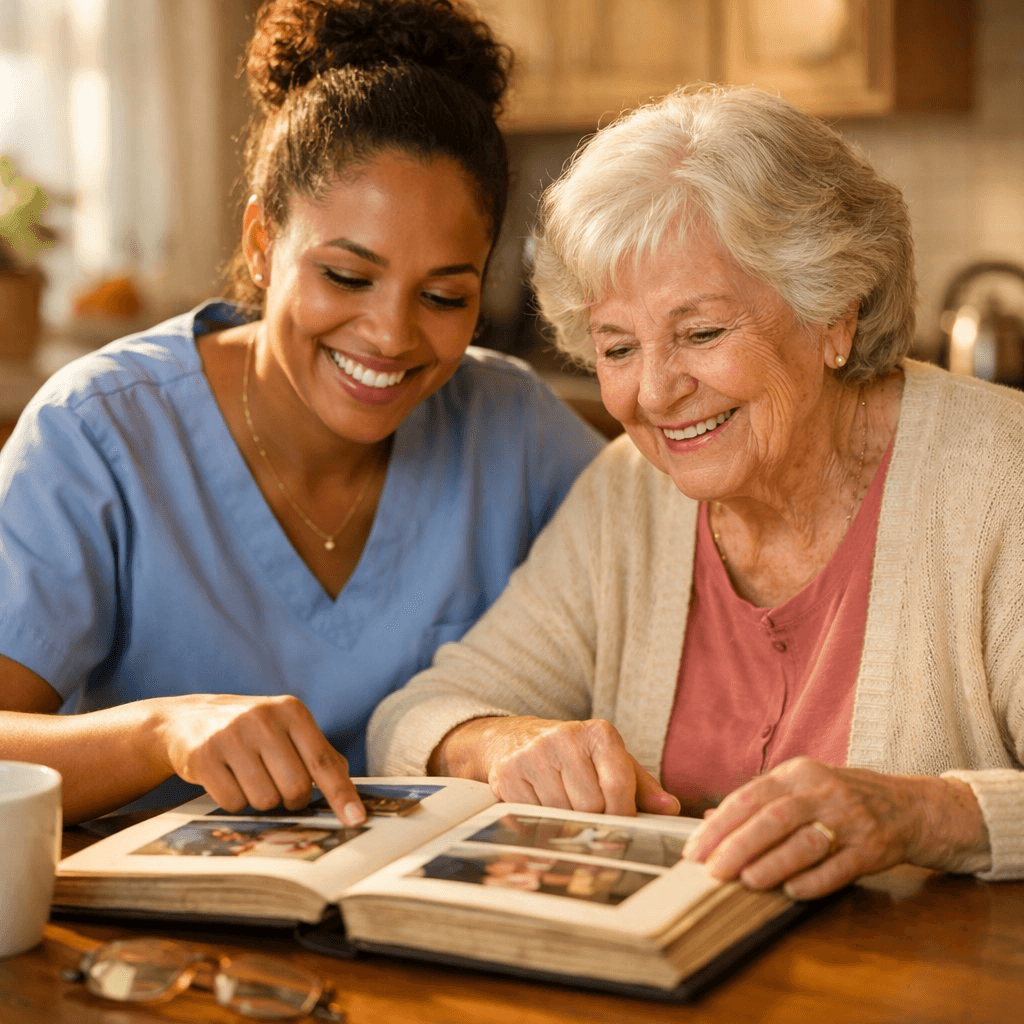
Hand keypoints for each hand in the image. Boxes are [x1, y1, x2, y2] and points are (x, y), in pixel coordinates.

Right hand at [152, 693, 364, 824]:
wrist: (189, 719)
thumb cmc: (252, 731)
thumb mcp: (287, 729)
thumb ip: (319, 755)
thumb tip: (350, 795)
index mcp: (291, 711)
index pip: (323, 761)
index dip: (341, 794)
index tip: (356, 820)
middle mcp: (263, 718)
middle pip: (295, 787)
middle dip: (292, 799)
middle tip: (281, 788)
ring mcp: (231, 736)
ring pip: (264, 799)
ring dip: (262, 800)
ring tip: (251, 778)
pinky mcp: (204, 756)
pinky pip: (233, 803)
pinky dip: (235, 801)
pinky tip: (228, 779)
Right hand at [439, 716, 679, 816]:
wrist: (515, 739)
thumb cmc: (575, 757)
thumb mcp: (611, 763)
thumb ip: (641, 786)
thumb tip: (670, 808)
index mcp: (599, 733)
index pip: (619, 788)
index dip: (623, 816)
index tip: (619, 824)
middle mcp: (565, 737)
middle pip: (590, 807)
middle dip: (592, 819)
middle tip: (585, 812)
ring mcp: (533, 754)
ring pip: (561, 815)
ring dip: (564, 821)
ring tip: (561, 804)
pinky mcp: (508, 773)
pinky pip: (532, 816)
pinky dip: (538, 819)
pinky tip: (538, 802)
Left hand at [682, 756, 988, 898]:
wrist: (909, 806)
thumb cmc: (841, 799)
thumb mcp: (801, 787)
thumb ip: (759, 802)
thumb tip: (711, 820)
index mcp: (798, 774)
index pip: (749, 797)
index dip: (719, 825)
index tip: (695, 849)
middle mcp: (823, 792)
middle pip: (773, 818)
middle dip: (738, 846)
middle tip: (713, 871)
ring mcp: (850, 819)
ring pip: (804, 842)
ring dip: (772, 863)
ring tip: (746, 881)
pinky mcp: (873, 848)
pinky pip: (839, 867)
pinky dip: (814, 880)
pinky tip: (791, 891)